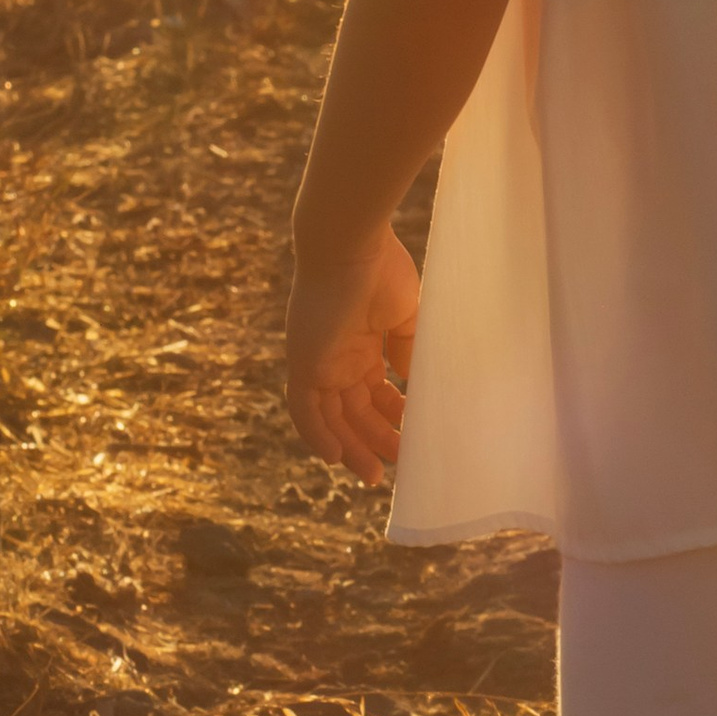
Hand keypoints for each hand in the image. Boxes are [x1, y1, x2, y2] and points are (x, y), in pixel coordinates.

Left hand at [285, 230, 419, 485]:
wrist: (350, 242)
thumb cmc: (381, 268)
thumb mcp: (405, 314)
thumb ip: (406, 350)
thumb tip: (410, 385)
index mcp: (360, 343)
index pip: (371, 391)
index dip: (390, 415)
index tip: (412, 434)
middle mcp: (336, 356)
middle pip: (353, 410)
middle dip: (375, 438)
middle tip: (400, 461)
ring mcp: (318, 361)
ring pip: (332, 417)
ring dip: (352, 446)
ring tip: (376, 473)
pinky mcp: (304, 364)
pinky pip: (304, 410)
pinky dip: (318, 435)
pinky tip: (337, 458)